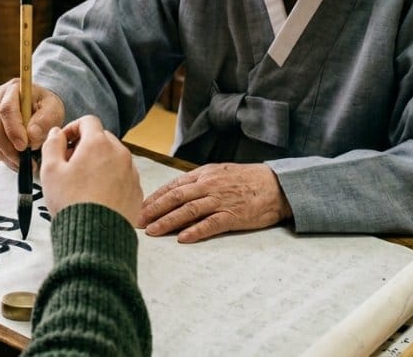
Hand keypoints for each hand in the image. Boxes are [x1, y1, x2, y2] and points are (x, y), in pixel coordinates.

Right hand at [0, 78, 64, 169]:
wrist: (40, 106)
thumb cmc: (46, 105)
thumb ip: (45, 120)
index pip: (6, 110)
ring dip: (6, 154)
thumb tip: (31, 135)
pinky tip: (16, 161)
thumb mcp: (53, 109)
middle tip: (24, 160)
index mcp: (13, 88)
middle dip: (9, 147)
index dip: (13, 130)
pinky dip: (4, 155)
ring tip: (23, 163)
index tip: (23, 146)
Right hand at [39, 115, 141, 224]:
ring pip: (114, 158)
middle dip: (85, 146)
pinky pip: (123, 177)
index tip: (63, 143)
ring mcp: (131, 172)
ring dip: (99, 163)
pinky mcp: (136, 191)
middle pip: (102, 138)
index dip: (72, 128)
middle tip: (69, 165)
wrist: (95, 237)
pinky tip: (97, 196)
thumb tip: (57, 133)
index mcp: (98, 143)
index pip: (88, 121)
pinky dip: (111, 180)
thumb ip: (52, 145)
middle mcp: (120, 153)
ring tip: (83, 184)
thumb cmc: (70, 202)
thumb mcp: (50, 171)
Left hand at [137, 163, 291, 241]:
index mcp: (203, 175)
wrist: (276, 186)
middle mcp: (208, 186)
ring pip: (188, 211)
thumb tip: (174, 193)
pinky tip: (182, 238)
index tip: (137, 207)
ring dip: (168, 221)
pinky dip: (195, 231)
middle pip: (175, 198)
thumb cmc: (246, 180)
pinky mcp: (233, 216)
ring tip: (152, 232)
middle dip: (153, 210)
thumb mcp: (218, 173)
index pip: (172, 186)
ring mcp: (220, 201)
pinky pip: (211, 224)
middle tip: (136, 221)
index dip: (153, 198)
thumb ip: (197, 181)